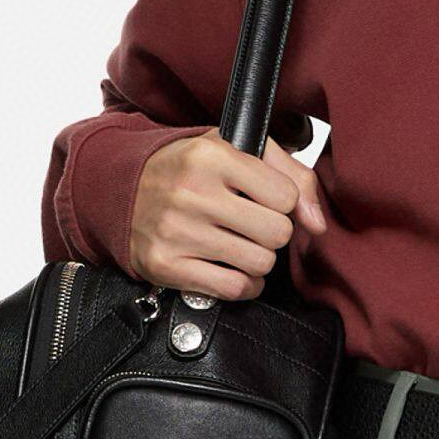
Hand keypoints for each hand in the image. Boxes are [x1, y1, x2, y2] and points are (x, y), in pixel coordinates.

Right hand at [129, 127, 327, 302]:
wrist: (120, 187)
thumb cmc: (189, 167)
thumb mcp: (238, 149)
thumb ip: (292, 175)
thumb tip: (318, 222)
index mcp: (212, 155)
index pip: (286, 195)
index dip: (283, 202)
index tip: (265, 200)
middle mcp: (192, 192)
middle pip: (277, 233)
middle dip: (273, 232)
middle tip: (253, 224)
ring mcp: (176, 231)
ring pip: (259, 263)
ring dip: (258, 258)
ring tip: (240, 243)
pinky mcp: (165, 265)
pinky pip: (233, 289)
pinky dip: (244, 285)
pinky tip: (234, 269)